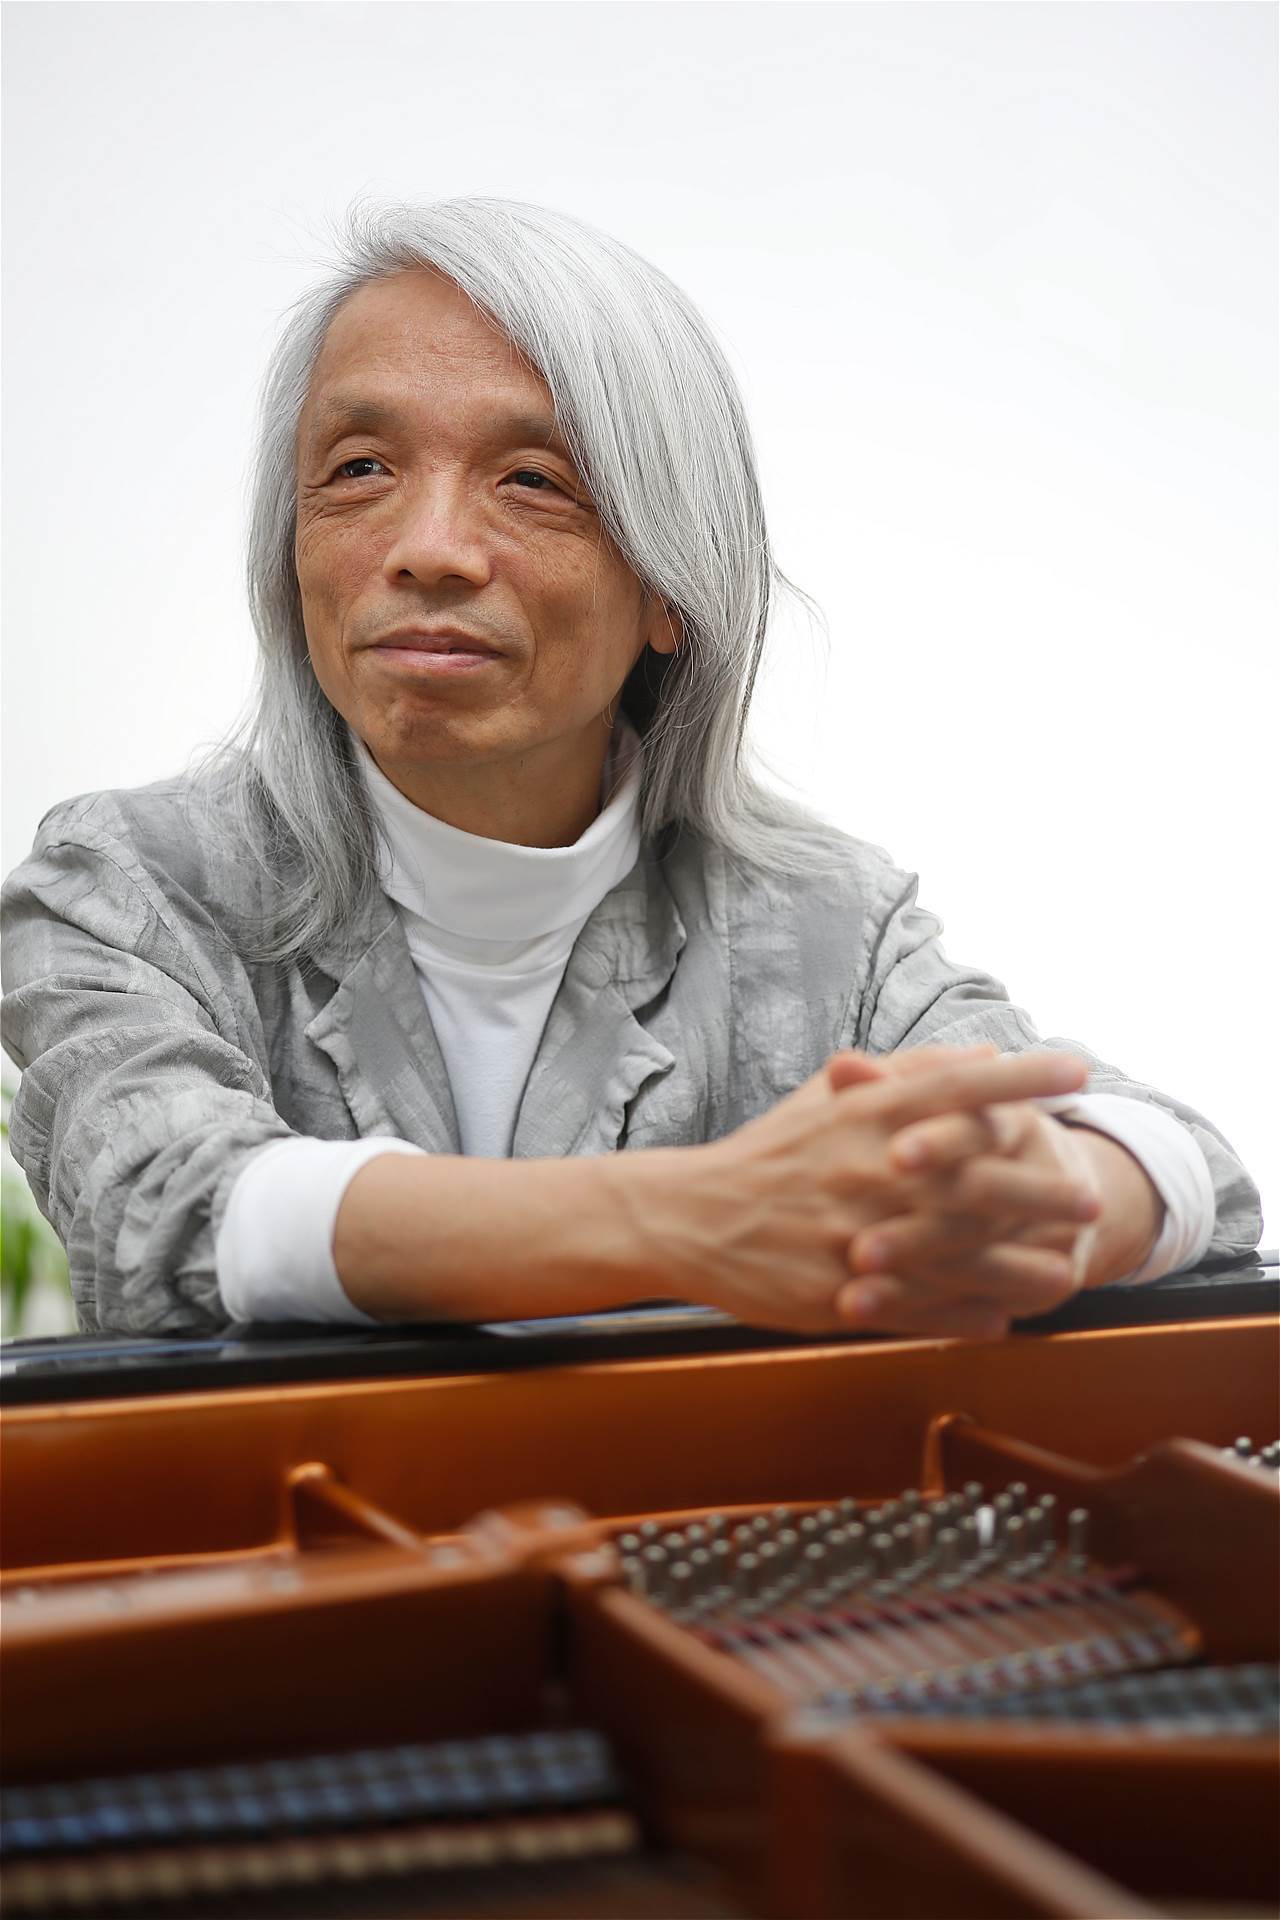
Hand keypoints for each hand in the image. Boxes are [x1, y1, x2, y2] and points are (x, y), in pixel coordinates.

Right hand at [646, 1046, 1090, 1335]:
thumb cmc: (769, 1154)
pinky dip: (962, 1316)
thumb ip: (909, 1074)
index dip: (1021, 1076)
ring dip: (1016, 1265)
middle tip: (1091, 1196)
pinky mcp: (837, 1293)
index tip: (1077, 1068)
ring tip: (1067, 1271)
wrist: (690, 1217)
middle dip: (1037, 1186)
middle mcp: (866, 1171)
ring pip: (952, 1254)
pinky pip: (914, 1308)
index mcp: (864, 1115)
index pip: (956, 1086)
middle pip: (969, 1177)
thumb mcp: (829, 1099)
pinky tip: (1003, 1320)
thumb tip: (983, 1054)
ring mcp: (853, 1235)